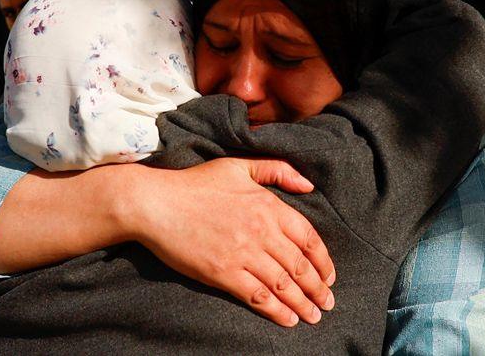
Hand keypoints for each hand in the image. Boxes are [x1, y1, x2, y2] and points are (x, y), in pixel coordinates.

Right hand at [124, 157, 335, 326]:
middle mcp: (261, 231)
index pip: (309, 238)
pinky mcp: (223, 273)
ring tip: (312, 316)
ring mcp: (243, 253)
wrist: (156, 203)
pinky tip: (287, 319)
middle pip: (300, 266)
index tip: (328, 276)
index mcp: (268, 205)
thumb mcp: (238, 166)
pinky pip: (258, 296)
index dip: (323, 261)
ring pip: (283, 284)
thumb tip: (309, 185)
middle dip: (317, 289)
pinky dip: (277, 310)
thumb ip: (277, 170)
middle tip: (326, 303)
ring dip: (302, 303)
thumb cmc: (194, 184)